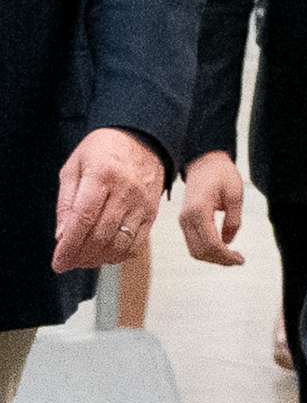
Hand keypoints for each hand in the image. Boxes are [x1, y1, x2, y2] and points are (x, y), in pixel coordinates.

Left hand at [53, 128, 165, 273]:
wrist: (143, 140)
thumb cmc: (105, 150)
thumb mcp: (75, 166)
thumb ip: (66, 201)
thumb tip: (61, 236)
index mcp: (102, 175)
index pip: (83, 219)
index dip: (69, 246)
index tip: (58, 262)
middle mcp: (125, 191)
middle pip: (101, 235)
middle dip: (80, 256)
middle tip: (67, 262)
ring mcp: (142, 204)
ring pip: (120, 243)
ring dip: (99, 258)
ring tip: (84, 259)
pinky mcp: (152, 213)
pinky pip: (137, 243)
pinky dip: (119, 255)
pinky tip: (106, 254)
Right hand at [179, 151, 249, 267]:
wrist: (204, 163)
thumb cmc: (222, 175)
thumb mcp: (235, 195)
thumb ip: (233, 220)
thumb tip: (228, 242)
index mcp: (198, 211)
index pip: (210, 244)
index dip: (225, 256)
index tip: (240, 260)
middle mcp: (186, 218)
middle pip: (200, 251)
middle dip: (220, 260)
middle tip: (238, 260)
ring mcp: (183, 220)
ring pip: (194, 250)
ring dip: (213, 258)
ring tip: (232, 257)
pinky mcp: (185, 221)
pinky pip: (193, 243)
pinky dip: (207, 250)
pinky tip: (222, 249)